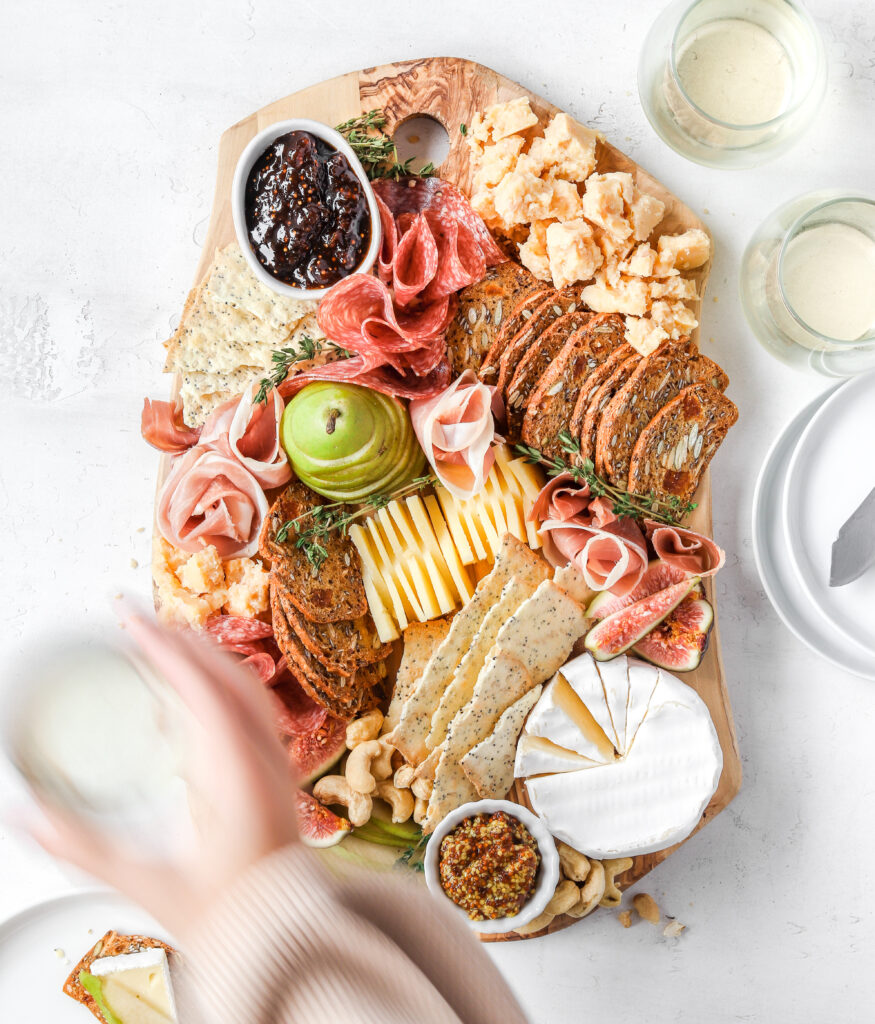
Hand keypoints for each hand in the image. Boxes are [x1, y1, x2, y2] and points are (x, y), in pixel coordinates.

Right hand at [29, 614, 298, 940]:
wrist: (287, 936)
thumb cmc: (228, 912)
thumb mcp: (148, 880)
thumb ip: (83, 846)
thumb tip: (25, 816)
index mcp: (235, 768)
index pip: (200, 683)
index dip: (162, 644)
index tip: (128, 615)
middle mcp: (263, 753)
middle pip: (226, 672)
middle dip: (179, 639)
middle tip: (135, 620)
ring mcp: (277, 759)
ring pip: (245, 686)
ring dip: (204, 658)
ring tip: (161, 648)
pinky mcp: (279, 771)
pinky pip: (253, 709)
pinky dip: (221, 688)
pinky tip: (189, 707)